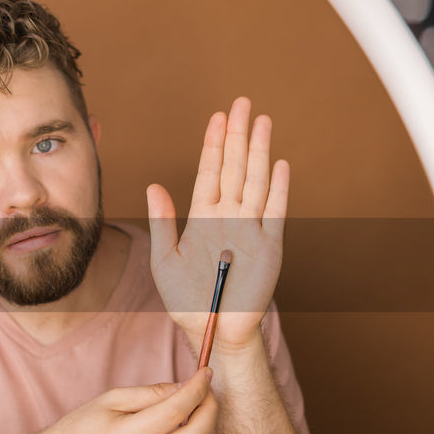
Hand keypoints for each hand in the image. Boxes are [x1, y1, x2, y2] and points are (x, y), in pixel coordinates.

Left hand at [147, 97, 287, 353]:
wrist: (214, 331)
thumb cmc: (187, 300)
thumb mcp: (166, 259)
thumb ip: (164, 222)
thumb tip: (154, 186)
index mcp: (204, 218)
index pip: (210, 172)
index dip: (214, 144)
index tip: (217, 117)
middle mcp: (229, 218)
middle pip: (235, 167)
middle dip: (238, 135)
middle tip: (241, 103)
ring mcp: (251, 229)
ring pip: (256, 180)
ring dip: (259, 151)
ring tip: (262, 121)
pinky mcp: (270, 246)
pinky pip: (275, 212)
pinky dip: (278, 188)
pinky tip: (280, 164)